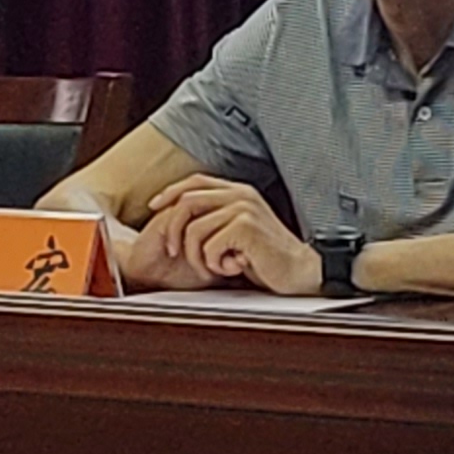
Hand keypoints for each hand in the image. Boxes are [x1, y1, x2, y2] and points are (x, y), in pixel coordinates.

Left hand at [127, 175, 265, 284]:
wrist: (298, 271)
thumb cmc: (267, 256)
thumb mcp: (239, 230)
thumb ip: (216, 217)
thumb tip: (181, 216)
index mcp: (238, 191)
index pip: (195, 182)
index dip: (170, 193)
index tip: (155, 208)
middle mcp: (240, 194)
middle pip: (187, 202)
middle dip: (173, 229)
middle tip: (174, 252)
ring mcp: (243, 209)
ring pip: (194, 229)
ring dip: (196, 256)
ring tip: (214, 266)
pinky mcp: (246, 227)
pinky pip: (209, 246)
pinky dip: (214, 264)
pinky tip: (232, 266)